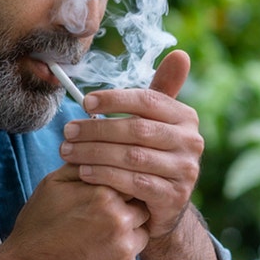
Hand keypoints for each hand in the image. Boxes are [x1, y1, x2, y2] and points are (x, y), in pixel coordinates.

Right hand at [0, 164, 149, 259]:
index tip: (110, 194)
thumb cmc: (38, 227)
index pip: (132, 180)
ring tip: (96, 240)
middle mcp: (121, 222)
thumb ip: (83, 165)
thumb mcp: (52, 185)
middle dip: (127, 211)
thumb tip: (101, 147)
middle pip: (142, 208)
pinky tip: (93, 259)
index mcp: (105, 195)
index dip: (121, 187)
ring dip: (126, 236)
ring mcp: (125, 252)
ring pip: (141, 235)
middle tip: (100, 220)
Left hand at [58, 50, 202, 239]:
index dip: (114, 99)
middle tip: (67, 131)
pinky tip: (83, 172)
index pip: (148, 101)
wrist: (163, 205)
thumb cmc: (152, 155)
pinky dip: (105, 176)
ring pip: (133, 157)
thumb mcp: (156, 123)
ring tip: (68, 151)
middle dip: (97, 129)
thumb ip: (160, 92)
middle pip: (137, 129)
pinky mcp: (174, 198)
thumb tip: (180, 54)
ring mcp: (185, 172)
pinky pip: (134, 183)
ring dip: (94, 153)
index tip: (85, 102)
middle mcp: (192, 143)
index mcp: (186, 118)